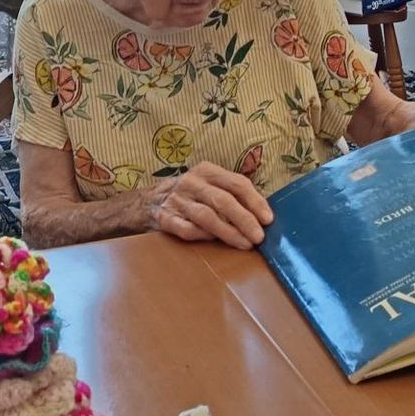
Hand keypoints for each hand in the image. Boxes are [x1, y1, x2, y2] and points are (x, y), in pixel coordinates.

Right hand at [146, 162, 272, 249]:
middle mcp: (191, 182)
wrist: (147, 202)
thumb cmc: (189, 195)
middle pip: (223, 200)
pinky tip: (214, 242)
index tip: (268, 219)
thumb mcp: (209, 185)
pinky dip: (202, 236)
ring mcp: (177, 200)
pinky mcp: (164, 218)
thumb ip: (231, 195)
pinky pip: (186, 229)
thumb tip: (262, 216)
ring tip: (245, 244)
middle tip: (259, 237)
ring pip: (207, 216)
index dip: (255, 201)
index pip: (237, 183)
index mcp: (207, 171)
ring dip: (229, 232)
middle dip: (244, 219)